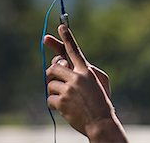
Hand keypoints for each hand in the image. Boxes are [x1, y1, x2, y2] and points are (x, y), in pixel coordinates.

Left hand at [44, 25, 126, 141]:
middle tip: (57, 80)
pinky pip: (48, 98)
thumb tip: (63, 63)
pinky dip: (54, 103)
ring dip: (54, 91)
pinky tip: (65, 108)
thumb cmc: (101, 100)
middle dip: (51, 73)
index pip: (74, 50)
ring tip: (67, 99)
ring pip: (49, 84)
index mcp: (87, 70)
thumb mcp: (99, 81)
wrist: (101, 121)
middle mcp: (77, 77)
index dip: (67, 37)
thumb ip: (83, 70)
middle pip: (53, 67)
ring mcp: (69, 89)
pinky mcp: (62, 102)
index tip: (60, 26)